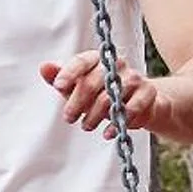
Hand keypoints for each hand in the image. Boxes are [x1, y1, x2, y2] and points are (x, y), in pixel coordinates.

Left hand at [41, 54, 159, 134]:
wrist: (139, 104)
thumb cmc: (101, 94)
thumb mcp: (77, 87)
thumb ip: (59, 78)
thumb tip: (44, 67)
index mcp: (97, 59)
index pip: (81, 61)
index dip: (68, 73)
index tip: (58, 87)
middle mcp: (117, 64)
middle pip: (92, 82)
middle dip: (77, 103)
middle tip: (69, 118)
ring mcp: (134, 77)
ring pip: (110, 97)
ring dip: (94, 115)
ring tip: (86, 126)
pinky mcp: (148, 92)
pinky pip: (132, 108)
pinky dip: (117, 123)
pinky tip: (108, 132)